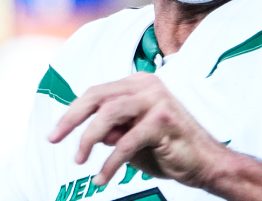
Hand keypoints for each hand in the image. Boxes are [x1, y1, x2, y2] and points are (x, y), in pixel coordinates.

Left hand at [48, 72, 226, 188]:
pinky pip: (126, 143)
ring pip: (109, 115)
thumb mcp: (133, 139)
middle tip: (54, 139)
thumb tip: (92, 134)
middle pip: (98, 96)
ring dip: (88, 139)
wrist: (207, 163)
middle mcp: (147, 86)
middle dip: (71, 119)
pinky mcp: (164, 121)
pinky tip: (102, 177)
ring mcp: (157, 100)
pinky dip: (110, 163)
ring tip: (80, 161)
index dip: (72, 112)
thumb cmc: (169, 149)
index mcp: (139, 84)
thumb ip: (113, 131)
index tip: (55, 133)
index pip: (97, 92)